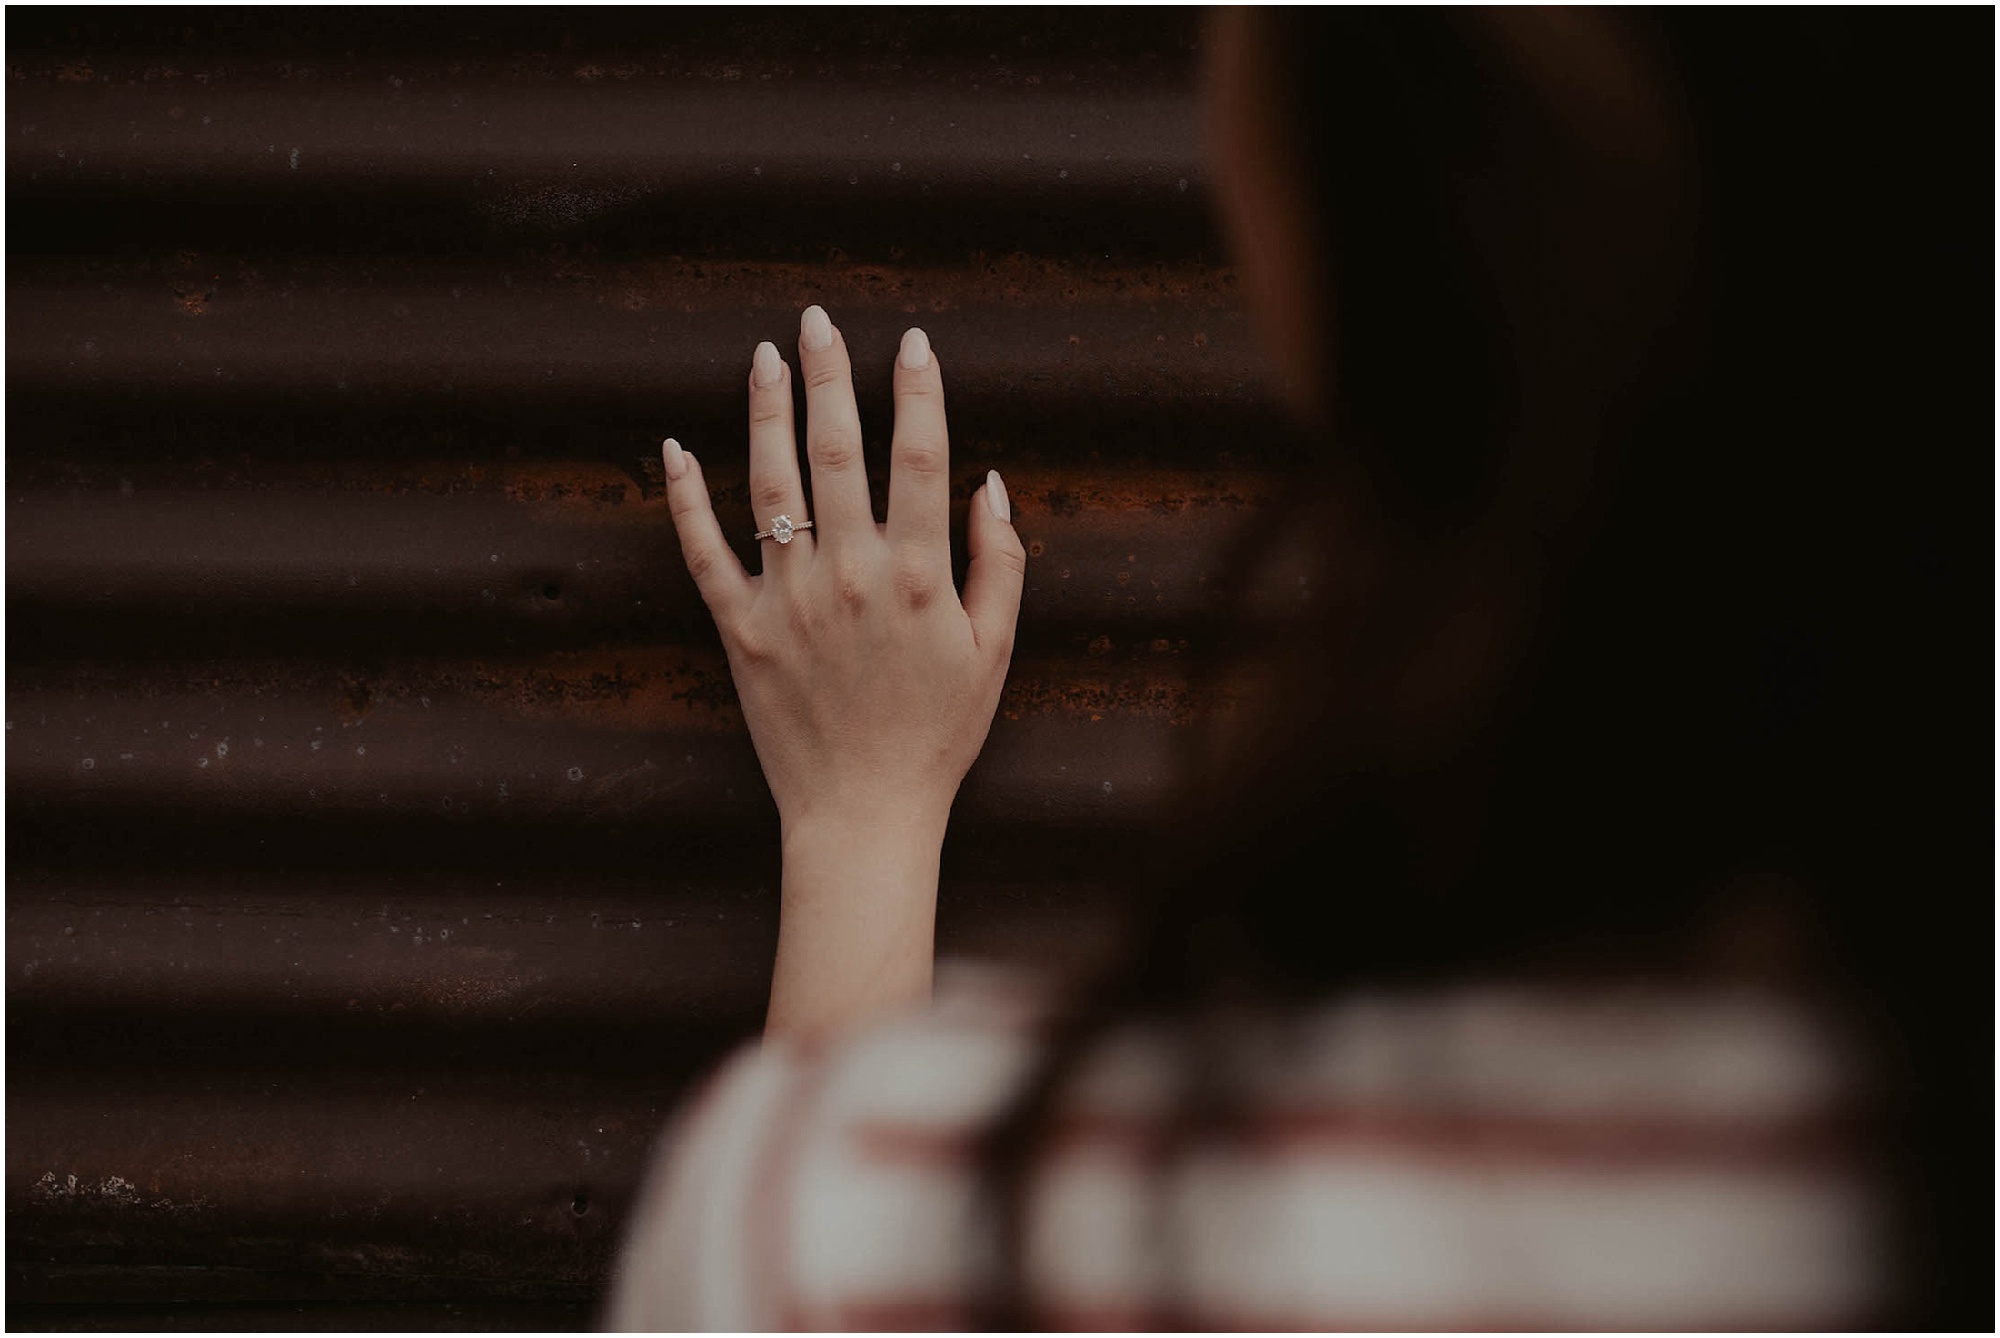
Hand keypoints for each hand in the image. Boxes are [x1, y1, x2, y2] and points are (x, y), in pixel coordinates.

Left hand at [659, 305, 1025, 1037]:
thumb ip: (998, 563)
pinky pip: (704, 553)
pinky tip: (675, 448)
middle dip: (830, 376)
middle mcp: (849, 575)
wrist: (862, 814)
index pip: (919, 458)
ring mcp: (789, 599)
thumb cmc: (936, 734)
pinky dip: (685, 499)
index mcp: (917, 576)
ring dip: (766, 411)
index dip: (917, 392)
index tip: (912, 342)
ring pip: (770, 484)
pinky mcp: (741, 631)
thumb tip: (990, 483)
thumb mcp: (993, 651)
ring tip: (765, 355)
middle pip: (836, 451)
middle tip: (818, 319)